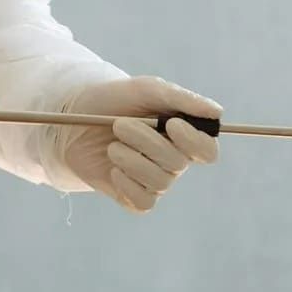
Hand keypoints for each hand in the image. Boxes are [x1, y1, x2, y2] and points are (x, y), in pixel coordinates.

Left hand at [47, 76, 220, 212]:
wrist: (73, 119)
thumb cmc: (114, 100)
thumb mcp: (147, 90)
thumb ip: (183, 100)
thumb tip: (218, 112)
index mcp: (182, 135)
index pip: (208, 151)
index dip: (194, 142)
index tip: (171, 124)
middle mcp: (173, 161)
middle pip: (177, 163)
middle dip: (145, 141)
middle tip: (119, 125)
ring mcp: (154, 181)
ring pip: (159, 182)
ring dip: (131, 160)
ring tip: (112, 146)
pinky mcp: (133, 197)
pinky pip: (143, 202)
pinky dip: (126, 183)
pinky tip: (113, 169)